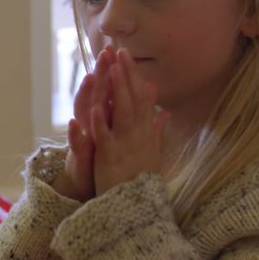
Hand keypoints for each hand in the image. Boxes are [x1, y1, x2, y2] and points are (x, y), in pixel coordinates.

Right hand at [52, 47, 116, 200]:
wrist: (85, 183)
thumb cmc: (103, 155)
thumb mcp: (117, 131)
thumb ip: (128, 109)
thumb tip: (147, 89)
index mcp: (104, 117)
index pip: (109, 90)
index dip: (114, 70)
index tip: (119, 49)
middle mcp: (91, 122)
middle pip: (96, 94)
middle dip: (100, 73)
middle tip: (104, 53)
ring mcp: (83, 136)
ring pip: (83, 113)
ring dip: (84, 96)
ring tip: (88, 79)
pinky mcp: (78, 155)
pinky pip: (76, 144)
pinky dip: (74, 134)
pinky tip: (73, 124)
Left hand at [90, 48, 169, 194]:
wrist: (136, 208)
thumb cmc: (140, 179)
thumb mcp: (151, 151)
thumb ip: (156, 129)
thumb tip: (164, 112)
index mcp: (144, 132)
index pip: (140, 99)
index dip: (134, 77)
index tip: (127, 57)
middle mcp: (137, 135)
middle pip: (132, 100)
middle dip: (126, 75)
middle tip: (121, 51)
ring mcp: (125, 144)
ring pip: (121, 112)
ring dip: (116, 90)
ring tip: (111, 68)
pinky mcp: (111, 158)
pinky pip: (106, 138)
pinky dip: (100, 123)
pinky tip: (95, 108)